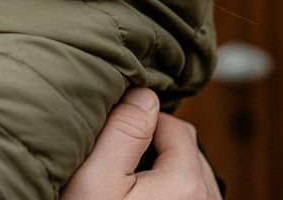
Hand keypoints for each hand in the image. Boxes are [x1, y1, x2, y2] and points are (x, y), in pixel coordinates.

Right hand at [62, 89, 220, 199]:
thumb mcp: (94, 178)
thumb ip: (121, 130)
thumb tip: (144, 93)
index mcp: (187, 183)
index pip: (174, 125)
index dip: (139, 121)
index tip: (111, 134)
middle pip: (186, 150)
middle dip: (154, 147)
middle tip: (117, 162)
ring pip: (188, 177)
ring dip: (162, 173)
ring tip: (127, 186)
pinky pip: (187, 199)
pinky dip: (168, 195)